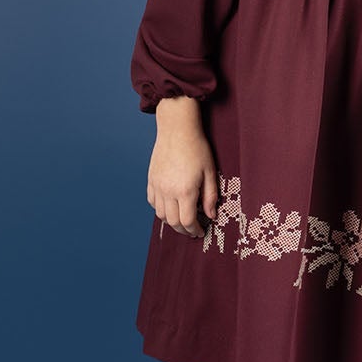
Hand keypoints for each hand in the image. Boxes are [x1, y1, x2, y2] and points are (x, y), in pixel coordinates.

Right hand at [147, 96, 218, 237]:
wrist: (177, 129)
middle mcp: (168, 191)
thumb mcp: (210, 172)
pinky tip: (170, 206)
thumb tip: (211, 216)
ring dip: (171, 221)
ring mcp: (157, 186)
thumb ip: (210, 196)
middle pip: (173, 222)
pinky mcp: (151, 180)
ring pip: (160, 214)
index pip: (187, 221)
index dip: (194, 230)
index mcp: (185, 191)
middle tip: (193, 230)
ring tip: (182, 220)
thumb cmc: (197, 148)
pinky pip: (152, 202)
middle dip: (183, 230)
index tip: (201, 232)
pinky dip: (160, 209)